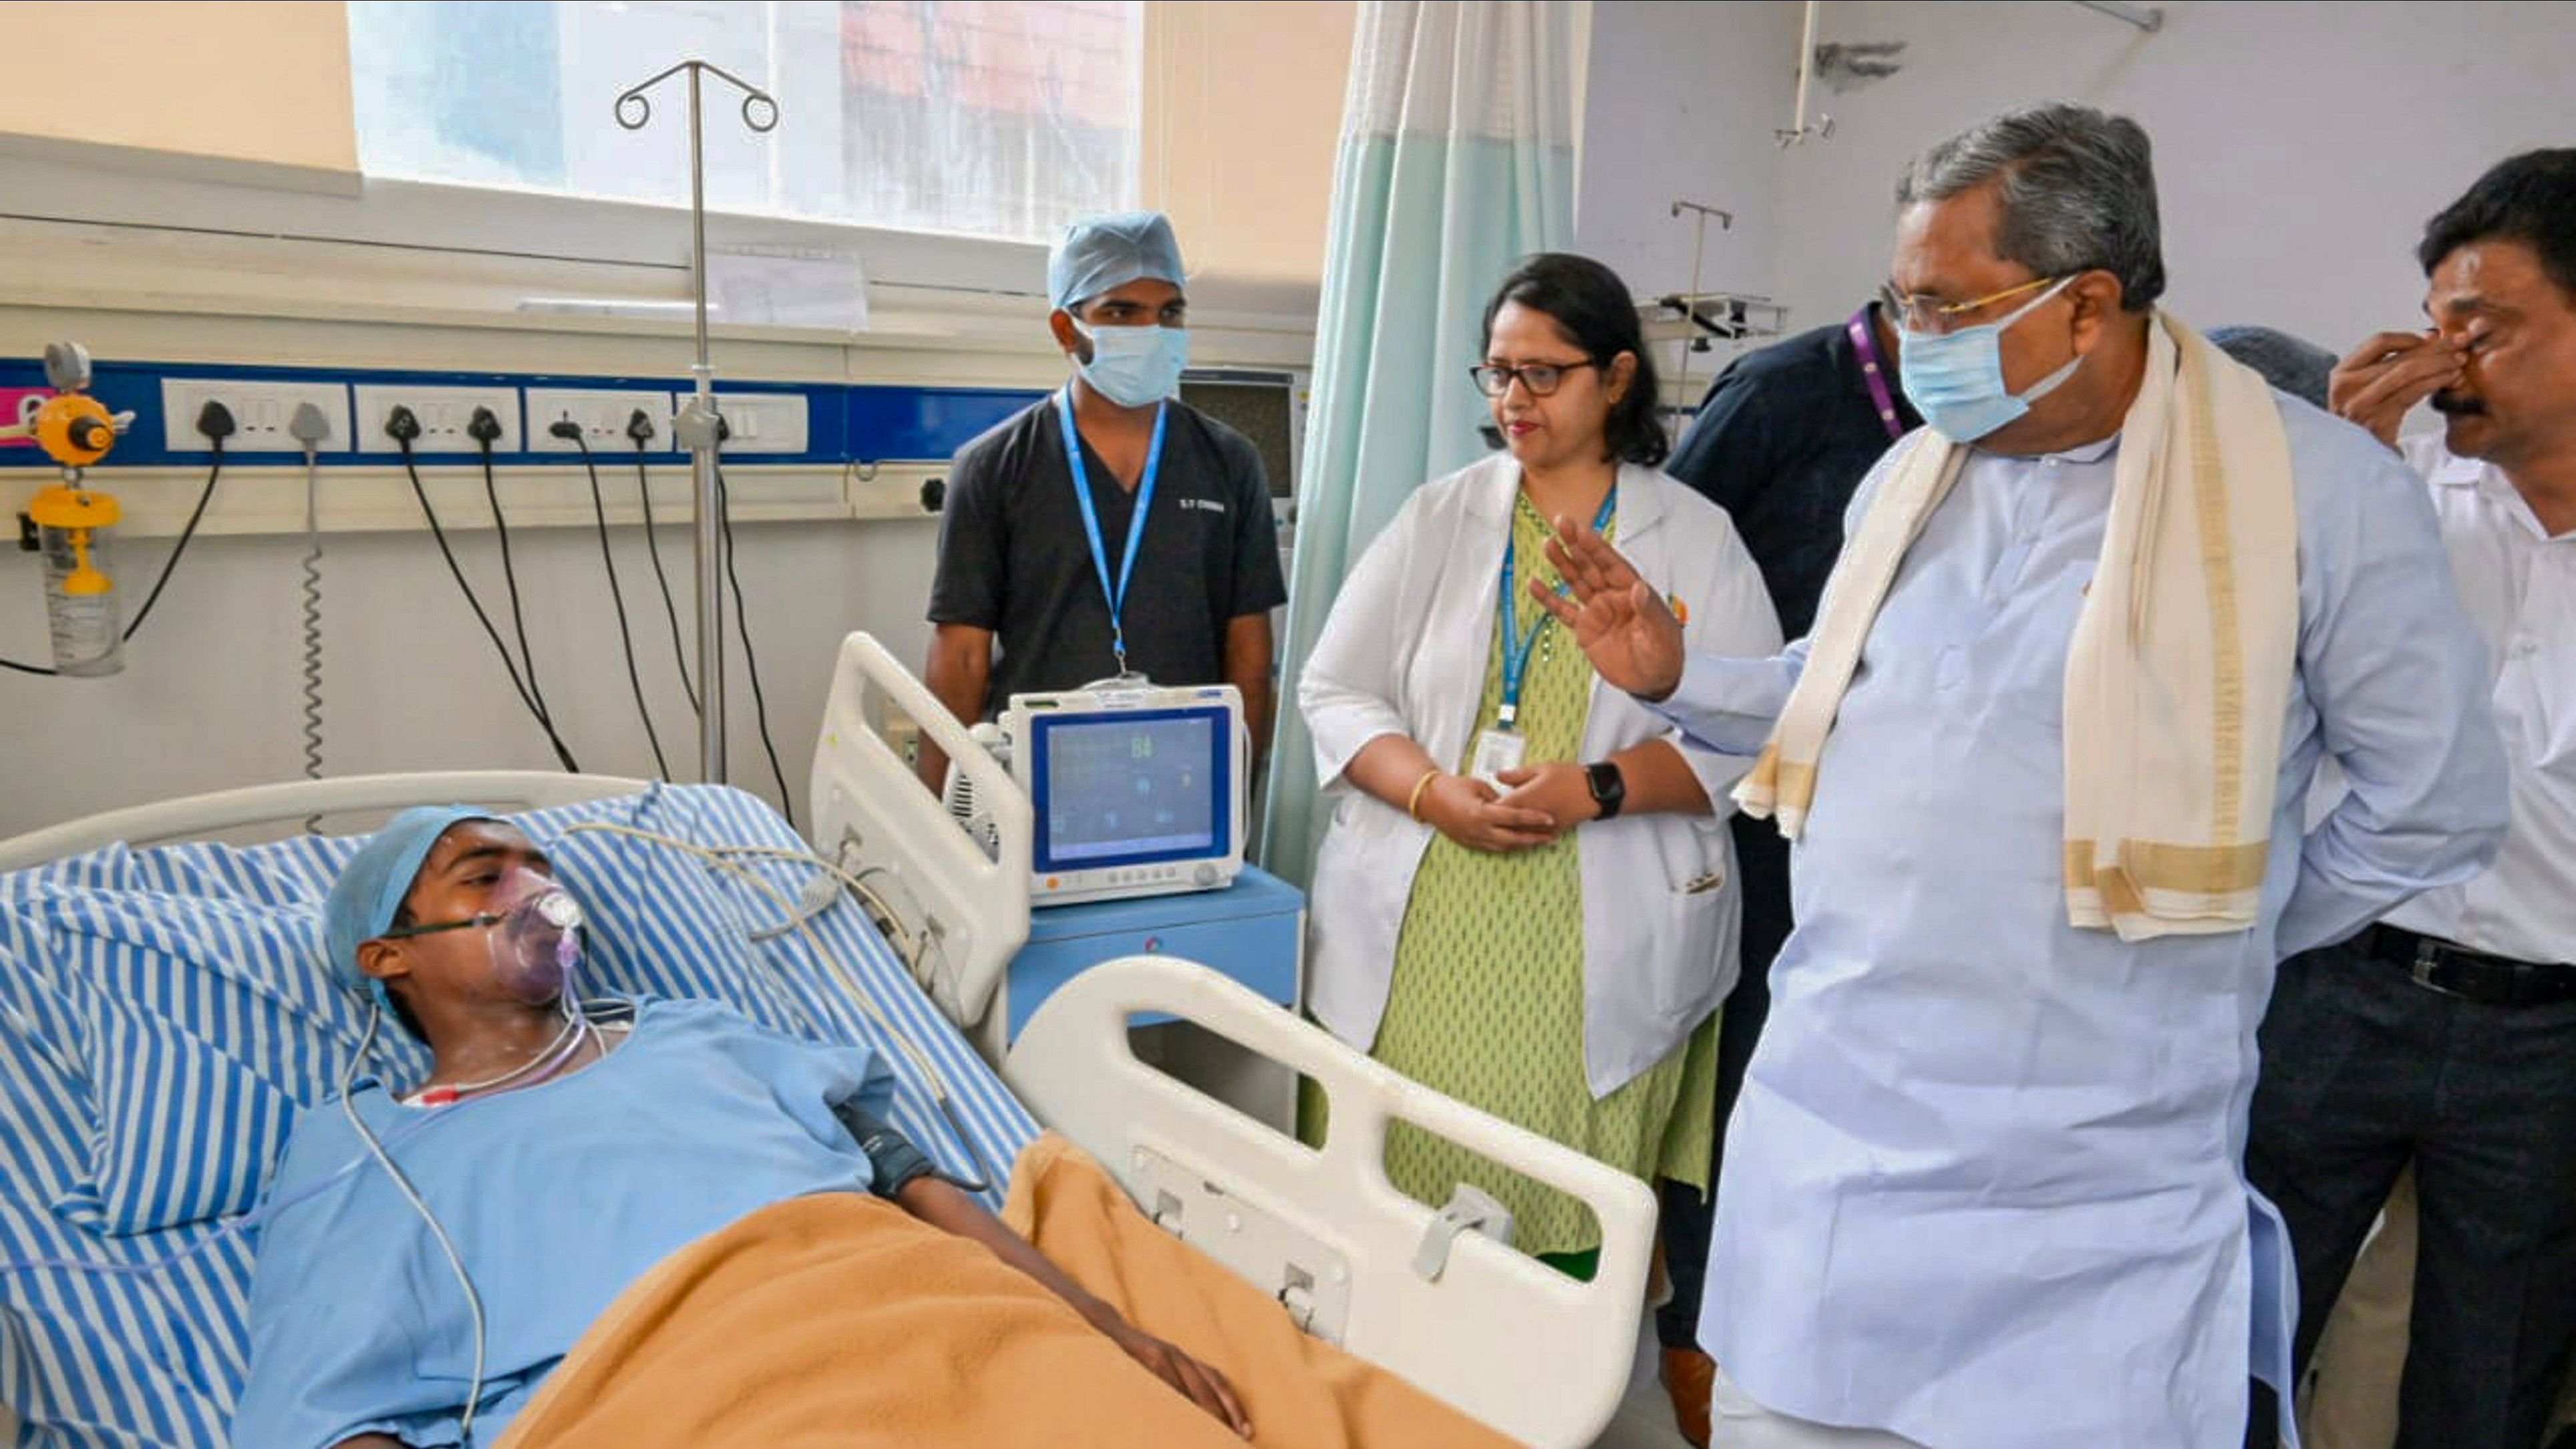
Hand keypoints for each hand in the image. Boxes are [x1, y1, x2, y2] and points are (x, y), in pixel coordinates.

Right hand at [1101, 1317, 1252, 1438]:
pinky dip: (1178, 1396)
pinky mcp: (1148, 1353)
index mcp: (1186, 1361)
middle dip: (1227, 1412)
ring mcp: (1164, 1353)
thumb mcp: (1159, 1372)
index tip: (1247, 1431)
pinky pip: (1167, 1378)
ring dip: (1207, 1409)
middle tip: (1238, 1437)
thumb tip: (1196, 1421)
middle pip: (1212, 1385)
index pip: (1218, 1382)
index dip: (1235, 1406)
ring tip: (1215, 1432)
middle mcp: (1180, 1355)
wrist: (1107, 1329)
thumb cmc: (1134, 1358)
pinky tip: (1182, 1415)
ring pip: (1193, 1384)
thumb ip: (1176, 1389)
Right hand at [1418, 771, 1559, 852]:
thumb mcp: (1479, 785)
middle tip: (1552, 837)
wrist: (1428, 799)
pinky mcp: (1469, 843)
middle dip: (1534, 839)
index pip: (1514, 817)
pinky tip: (1519, 844)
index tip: (1550, 819)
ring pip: (1505, 847)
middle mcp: (1479, 830)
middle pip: (1514, 838)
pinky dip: (1509, 846)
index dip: (1534, 818)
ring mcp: (1473, 839)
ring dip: (1523, 845)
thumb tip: (1513, 804)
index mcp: (1482, 813)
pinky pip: (1493, 848)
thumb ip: (1498, 797)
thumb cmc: (1453, 787)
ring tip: (1540, 841)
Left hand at [1493, 762, 1600, 832]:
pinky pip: (1534, 839)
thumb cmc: (1567, 776)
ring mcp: (1541, 827)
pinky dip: (1525, 837)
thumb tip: (1496, 776)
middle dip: (1496, 821)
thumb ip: (1516, 775)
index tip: (1482, 803)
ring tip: (1499, 829)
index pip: (1498, 807)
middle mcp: (1530, 816)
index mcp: (1525, 798)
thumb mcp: (1540, 769)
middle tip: (1488, 818)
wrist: (1592, 791)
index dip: (1488, 806)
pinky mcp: (1552, 833)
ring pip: (1518, 835)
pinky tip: (1519, 836)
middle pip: (1505, 824)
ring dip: (1508, 831)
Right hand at [1534, 516, 1686, 700]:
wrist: (1654, 681)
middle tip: (1561, 522)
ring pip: (1576, 581)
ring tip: (1548, 544)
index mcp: (1632, 590)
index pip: (1611, 563)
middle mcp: (1613, 596)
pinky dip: (1548, 598)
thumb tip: (1639, 588)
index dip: (1595, 546)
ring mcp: (1598, 611)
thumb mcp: (1661, 633)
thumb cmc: (1664, 654)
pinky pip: (1563, 611)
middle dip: (1576, 544)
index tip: (1581, 530)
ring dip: (1562, 563)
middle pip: (1591, 565)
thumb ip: (1648, 609)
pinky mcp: (1585, 629)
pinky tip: (1535, 585)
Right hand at [2329, 330, 2464, 448]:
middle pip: (2399, 357)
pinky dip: (2436, 381)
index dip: (2411, 337)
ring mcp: (2361, 405)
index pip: (2379, 342)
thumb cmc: (2364, 421)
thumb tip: (2430, 339)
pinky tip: (2451, 378)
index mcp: (2342, 373)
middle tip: (2460, 341)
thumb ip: (2390, 366)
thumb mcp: (2366, 389)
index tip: (2434, 337)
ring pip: (2408, 372)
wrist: (2353, 460)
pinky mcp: (2378, 421)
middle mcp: (2347, 388)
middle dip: (2436, 347)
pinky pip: (2413, 393)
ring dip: (2440, 363)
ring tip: (2460, 360)